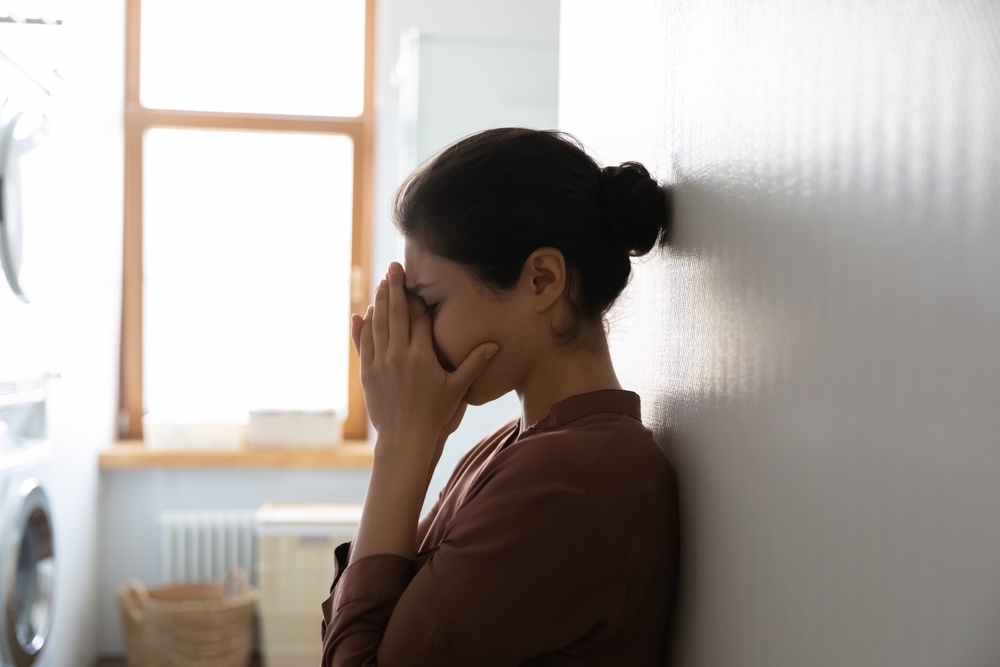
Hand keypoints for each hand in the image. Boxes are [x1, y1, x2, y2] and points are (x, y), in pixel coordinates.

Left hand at [350, 262, 497, 468]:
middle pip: (396, 313)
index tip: (418, 281)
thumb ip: (474, 364)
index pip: (419, 318)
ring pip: (378, 324)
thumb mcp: (457, 388)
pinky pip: (364, 343)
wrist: (405, 439)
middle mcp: (398, 355)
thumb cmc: (435, 414)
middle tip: (394, 267)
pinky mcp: (367, 373)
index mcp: (421, 356)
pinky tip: (365, 313)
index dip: (419, 299)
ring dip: (380, 301)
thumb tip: (494, 345)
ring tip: (383, 283)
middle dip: (396, 287)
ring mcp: (380, 363)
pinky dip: (364, 326)